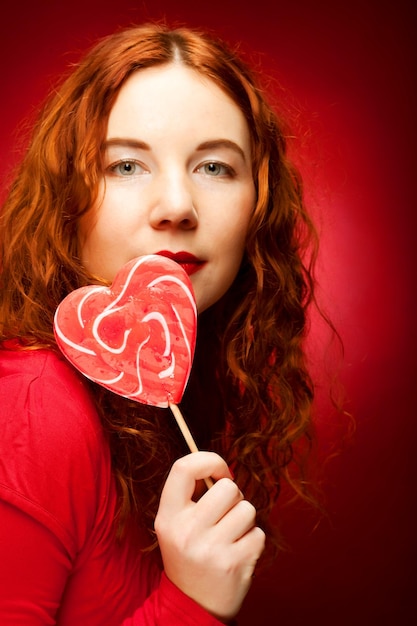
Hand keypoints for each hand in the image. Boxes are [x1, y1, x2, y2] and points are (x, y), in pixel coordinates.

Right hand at [154, 451, 264, 621]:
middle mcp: (186, 531)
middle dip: (234, 497)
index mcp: (168, 516)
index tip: (220, 472)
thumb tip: (218, 466)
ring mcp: (210, 549)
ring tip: (230, 536)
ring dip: (244, 520)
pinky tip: (238, 553)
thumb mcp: (175, 525)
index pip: (184, 467)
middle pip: (228, 487)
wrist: (192, 606)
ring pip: (247, 509)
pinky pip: (258, 533)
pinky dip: (253, 541)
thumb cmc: (189, 555)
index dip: (209, 460)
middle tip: (225, 515)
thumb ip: (190, 495)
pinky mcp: (234, 564)